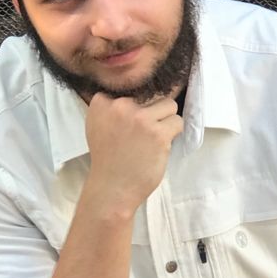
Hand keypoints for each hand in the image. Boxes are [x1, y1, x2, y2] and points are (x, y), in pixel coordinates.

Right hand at [85, 93, 182, 213]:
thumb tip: (139, 96)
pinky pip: (177, 122)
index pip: (130, 88)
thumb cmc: (108, 161)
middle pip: (153, 95)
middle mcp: (120, 106)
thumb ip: (111, 109)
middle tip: (144, 135)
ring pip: (169, 105)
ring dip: (166, 122)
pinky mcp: (158, 133)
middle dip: (153, 113)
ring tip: (155, 139)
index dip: (136, 106)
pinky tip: (161, 146)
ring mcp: (140, 118)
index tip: (131, 124)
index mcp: (102, 104)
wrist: (112, 189)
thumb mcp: (98, 127)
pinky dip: (173, 134)